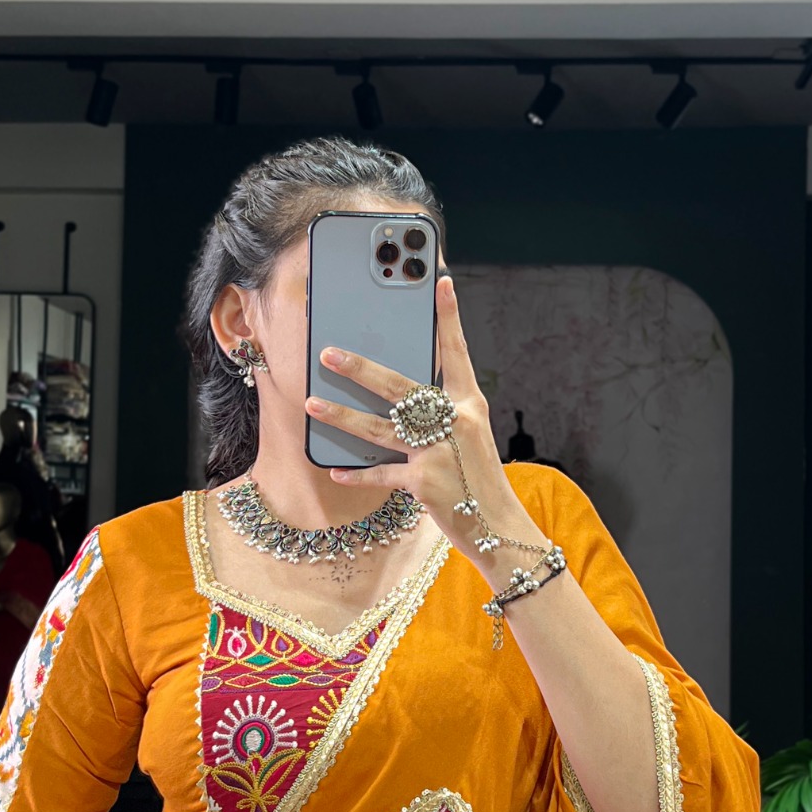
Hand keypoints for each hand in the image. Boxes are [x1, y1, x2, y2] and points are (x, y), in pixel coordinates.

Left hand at [304, 275, 545, 567]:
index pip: (457, 354)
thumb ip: (441, 414)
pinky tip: (336, 469)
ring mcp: (439, 452)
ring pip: (380, 428)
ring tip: (312, 404)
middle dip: (361, 369)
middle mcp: (456, 422)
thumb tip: (399, 397)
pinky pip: (382, 474)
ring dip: (342, 417)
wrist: (498, 527)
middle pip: (401, 387)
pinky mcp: (425, 483)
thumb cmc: (478, 478)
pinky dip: (358, 474)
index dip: (448, 319)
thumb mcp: (470, 437)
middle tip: (329, 354)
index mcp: (470, 405)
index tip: (440, 283)